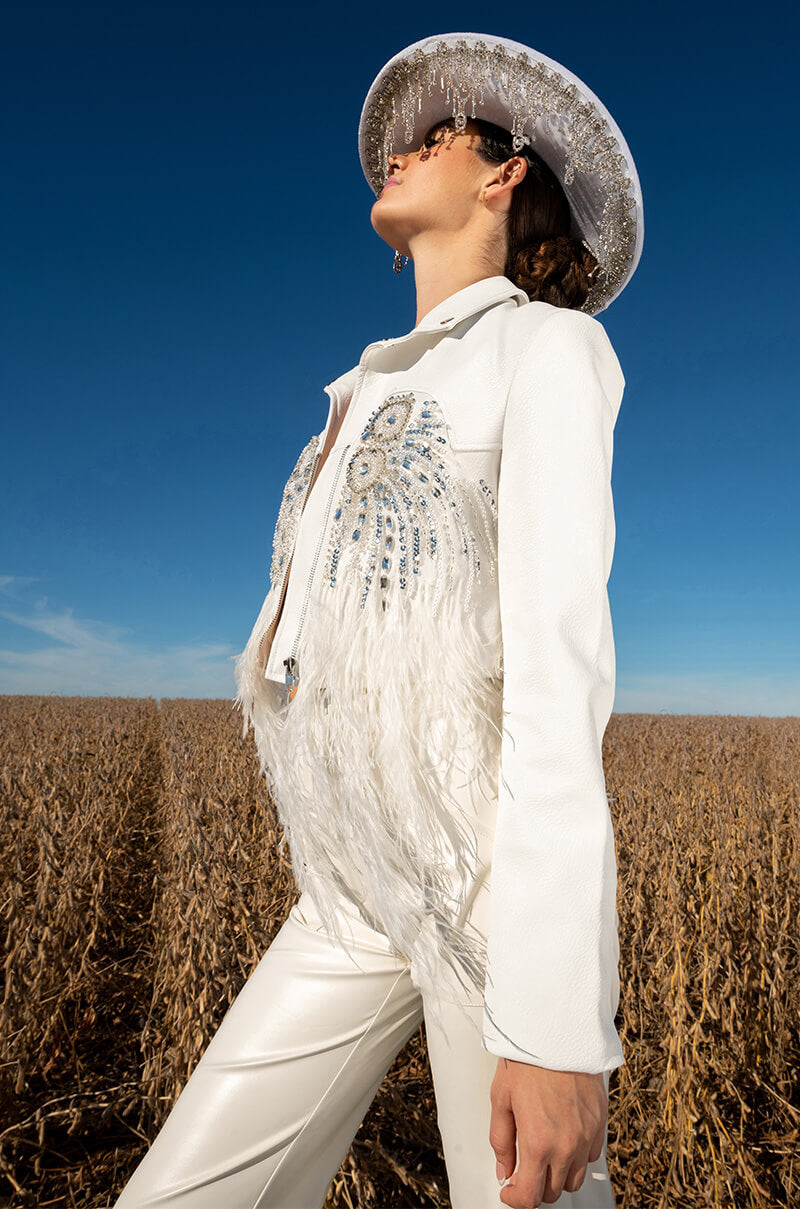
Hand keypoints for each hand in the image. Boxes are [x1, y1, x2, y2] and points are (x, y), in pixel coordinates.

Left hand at [489, 1058, 606, 1206]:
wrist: (555, 1032)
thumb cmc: (527, 1061)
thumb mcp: (501, 1100)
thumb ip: (501, 1141)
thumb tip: (503, 1170)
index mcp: (537, 1142)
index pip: (530, 1197)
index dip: (515, 1199)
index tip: (509, 1191)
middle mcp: (566, 1145)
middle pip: (553, 1192)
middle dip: (535, 1187)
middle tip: (523, 1169)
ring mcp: (586, 1136)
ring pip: (574, 1178)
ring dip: (557, 1175)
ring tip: (544, 1154)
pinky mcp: (600, 1123)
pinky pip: (590, 1156)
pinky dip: (576, 1156)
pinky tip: (563, 1138)